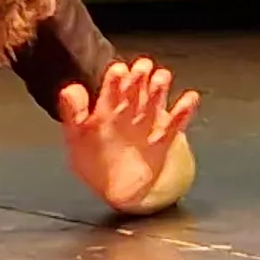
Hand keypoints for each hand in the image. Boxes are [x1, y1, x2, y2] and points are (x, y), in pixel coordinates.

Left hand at [58, 59, 200, 216]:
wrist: (115, 191)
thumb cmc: (94, 163)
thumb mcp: (76, 137)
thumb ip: (73, 113)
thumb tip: (70, 89)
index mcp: (107, 110)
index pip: (112, 88)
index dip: (116, 78)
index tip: (119, 70)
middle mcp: (129, 112)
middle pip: (136, 89)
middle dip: (139, 77)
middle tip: (142, 67)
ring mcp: (147, 125)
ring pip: (155, 100)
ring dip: (159, 89)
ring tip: (161, 78)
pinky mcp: (163, 140)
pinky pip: (175, 123)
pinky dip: (184, 110)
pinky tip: (189, 99)